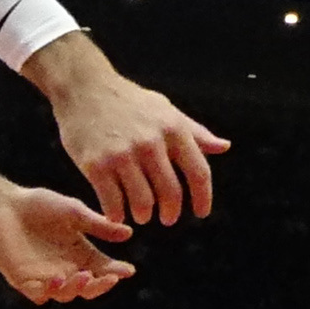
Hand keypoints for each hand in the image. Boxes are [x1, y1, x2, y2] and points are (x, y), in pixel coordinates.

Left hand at [0, 183, 135, 303]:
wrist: (4, 205)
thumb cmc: (39, 205)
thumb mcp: (75, 212)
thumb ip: (98, 225)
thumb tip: (128, 233)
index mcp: (80, 253)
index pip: (103, 268)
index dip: (116, 271)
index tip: (128, 270)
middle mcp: (66, 268)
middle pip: (88, 288)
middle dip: (100, 286)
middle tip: (108, 278)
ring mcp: (44, 277)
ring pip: (65, 295)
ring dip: (77, 289)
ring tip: (83, 276)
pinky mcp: (23, 280)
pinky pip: (38, 295)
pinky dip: (48, 292)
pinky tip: (56, 280)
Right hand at [25, 32, 228, 224]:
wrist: (85, 89)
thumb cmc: (130, 102)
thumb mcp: (167, 110)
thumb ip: (195, 132)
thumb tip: (224, 147)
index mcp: (173, 130)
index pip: (199, 172)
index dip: (204, 197)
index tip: (202, 213)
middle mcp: (151, 143)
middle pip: (171, 192)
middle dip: (172, 212)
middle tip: (168, 219)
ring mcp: (122, 155)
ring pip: (142, 201)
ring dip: (145, 215)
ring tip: (143, 216)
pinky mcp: (96, 164)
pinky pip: (112, 201)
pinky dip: (117, 214)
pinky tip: (118, 215)